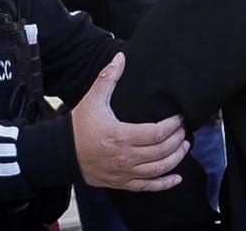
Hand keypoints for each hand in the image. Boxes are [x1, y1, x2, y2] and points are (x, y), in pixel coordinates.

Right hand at [72, 52, 189, 190]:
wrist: (61, 154)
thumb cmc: (78, 127)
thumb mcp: (93, 100)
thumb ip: (108, 78)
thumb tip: (121, 57)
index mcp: (122, 135)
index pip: (158, 133)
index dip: (174, 125)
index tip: (180, 117)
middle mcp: (126, 157)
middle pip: (162, 151)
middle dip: (178, 139)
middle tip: (184, 129)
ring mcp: (124, 172)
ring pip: (159, 169)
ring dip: (176, 158)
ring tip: (184, 146)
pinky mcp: (121, 183)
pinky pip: (148, 187)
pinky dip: (165, 183)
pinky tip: (176, 177)